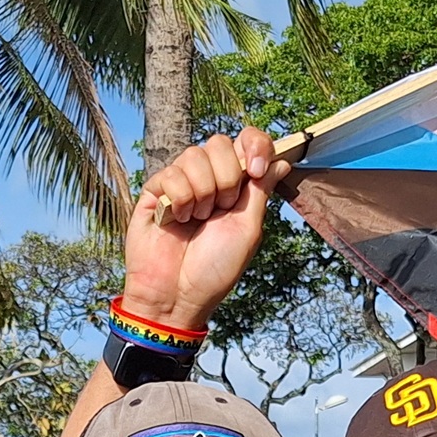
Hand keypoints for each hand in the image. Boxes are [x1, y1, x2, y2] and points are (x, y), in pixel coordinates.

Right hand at [124, 125, 295, 330]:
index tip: (256, 169)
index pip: (247, 141)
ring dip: (203, 192)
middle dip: (226, 177)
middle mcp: (208, 179)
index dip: (254, 145)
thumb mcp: (248, 229)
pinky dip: (180, 200)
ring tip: (197, 220)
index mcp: (236, 186)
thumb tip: (282, 161)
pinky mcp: (155, 191)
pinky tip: (178, 220)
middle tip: (220, 210)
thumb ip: (261, 191)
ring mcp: (180, 183)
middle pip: (220, 142)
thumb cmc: (215, 269)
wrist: (178, 295)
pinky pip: (171, 174)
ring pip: (194, 155)